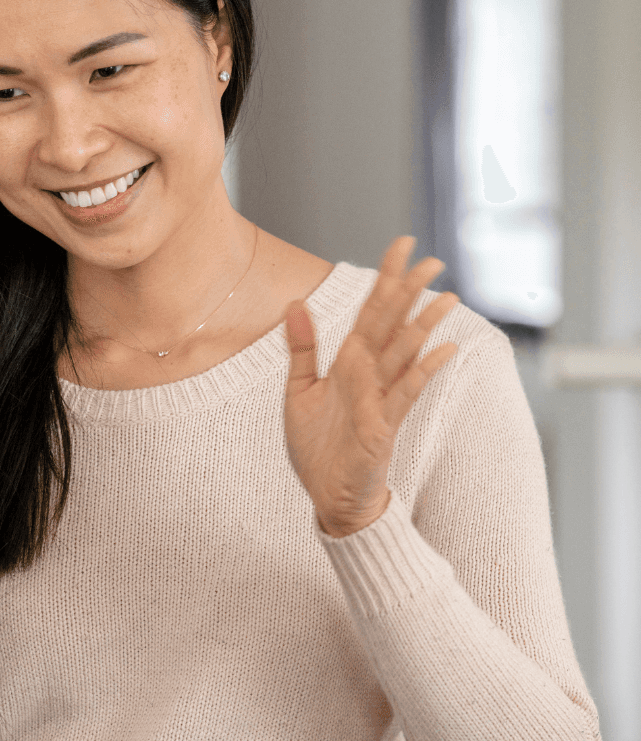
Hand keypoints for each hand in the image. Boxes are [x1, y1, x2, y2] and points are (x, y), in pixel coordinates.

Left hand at [284, 236, 459, 537]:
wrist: (327, 495)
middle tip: (432, 260)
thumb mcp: (299, 392)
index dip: (384, 280)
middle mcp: (369, 376)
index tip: (401, 245)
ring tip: (445, 296)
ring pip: (404, 355)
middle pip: (391, 325)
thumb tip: (293, 303)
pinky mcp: (383, 426)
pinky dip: (422, 371)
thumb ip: (302, 349)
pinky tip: (443, 350)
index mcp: (349, 364)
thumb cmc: (318, 447)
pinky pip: (404, 394)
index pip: (369, 313)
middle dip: (408, 293)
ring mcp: (380, 399)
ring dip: (423, 325)